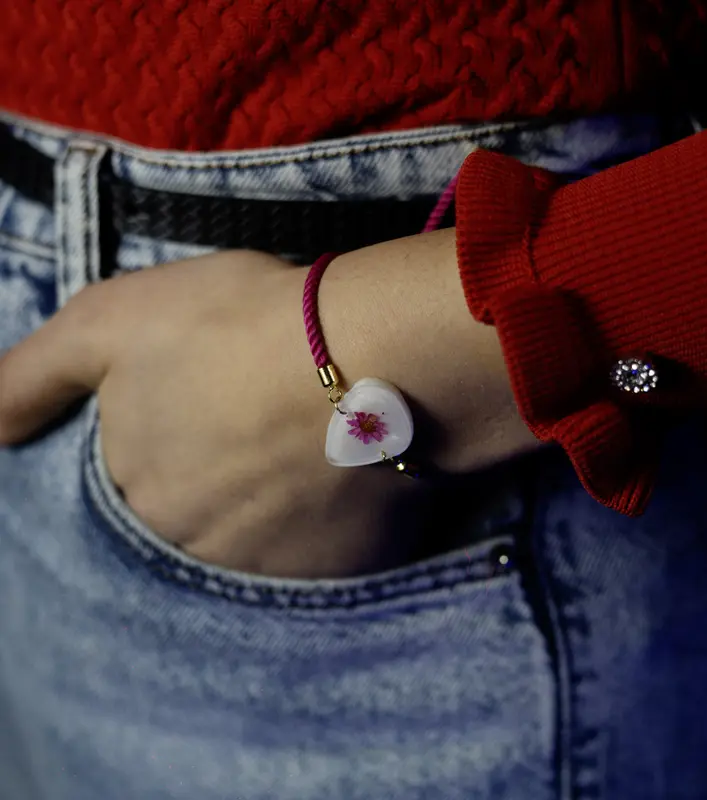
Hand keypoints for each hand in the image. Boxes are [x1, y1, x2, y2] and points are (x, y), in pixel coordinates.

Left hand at [0, 251, 420, 577]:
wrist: (369, 356)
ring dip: (271, 509)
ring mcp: (270, 572)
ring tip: (300, 454)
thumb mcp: (112, 322)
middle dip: (217, 481)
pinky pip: (321, 561)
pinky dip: (324, 527)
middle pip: (195, 524)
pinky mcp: (340, 576)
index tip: (210, 415)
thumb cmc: (238, 327)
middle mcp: (194, 551)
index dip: (175, 443)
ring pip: (257, 546)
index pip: (138, 488)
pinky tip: (339, 483)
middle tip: (258, 431)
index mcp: (137, 494)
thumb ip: (31, 378)